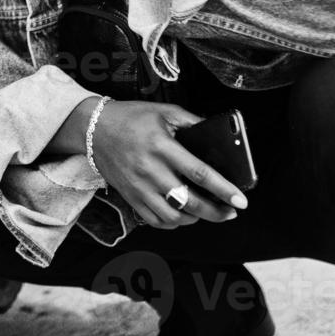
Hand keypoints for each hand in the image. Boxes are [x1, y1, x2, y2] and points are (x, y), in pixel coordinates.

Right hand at [89, 100, 248, 228]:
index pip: (200, 173)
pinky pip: (155, 221)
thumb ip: (192, 122)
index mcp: (162, 147)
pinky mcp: (130, 197)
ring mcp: (139, 188)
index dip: (223, 190)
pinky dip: (174, 223)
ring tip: (207, 212)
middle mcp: (150, 170)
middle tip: (230, 212)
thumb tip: (218, 135)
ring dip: (195, 219)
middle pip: (190, 202)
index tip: (240, 200)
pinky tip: (183, 215)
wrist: (93, 129)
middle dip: (216, 212)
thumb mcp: (164, 112)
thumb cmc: (130, 118)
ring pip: (173, 217)